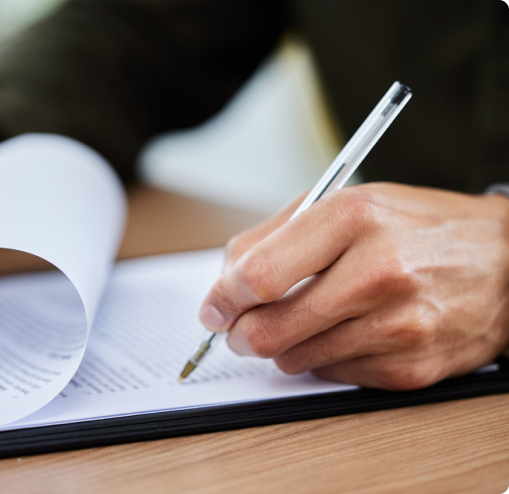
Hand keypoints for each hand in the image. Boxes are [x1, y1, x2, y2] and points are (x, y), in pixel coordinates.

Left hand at [199, 183, 508, 389]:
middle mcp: (378, 270)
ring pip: (295, 358)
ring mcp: (398, 323)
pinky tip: (343, 333)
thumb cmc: (417, 228)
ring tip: (301, 321)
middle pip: (270, 326)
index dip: (223, 297)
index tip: (213, 307)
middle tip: (238, 329)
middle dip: (241, 333)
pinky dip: (322, 359)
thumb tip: (225, 278)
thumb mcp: (348, 202)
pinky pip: (332, 375)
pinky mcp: (410, 366)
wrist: (504, 264)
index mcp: (354, 217)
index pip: (260, 273)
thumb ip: (276, 234)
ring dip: (282, 346)